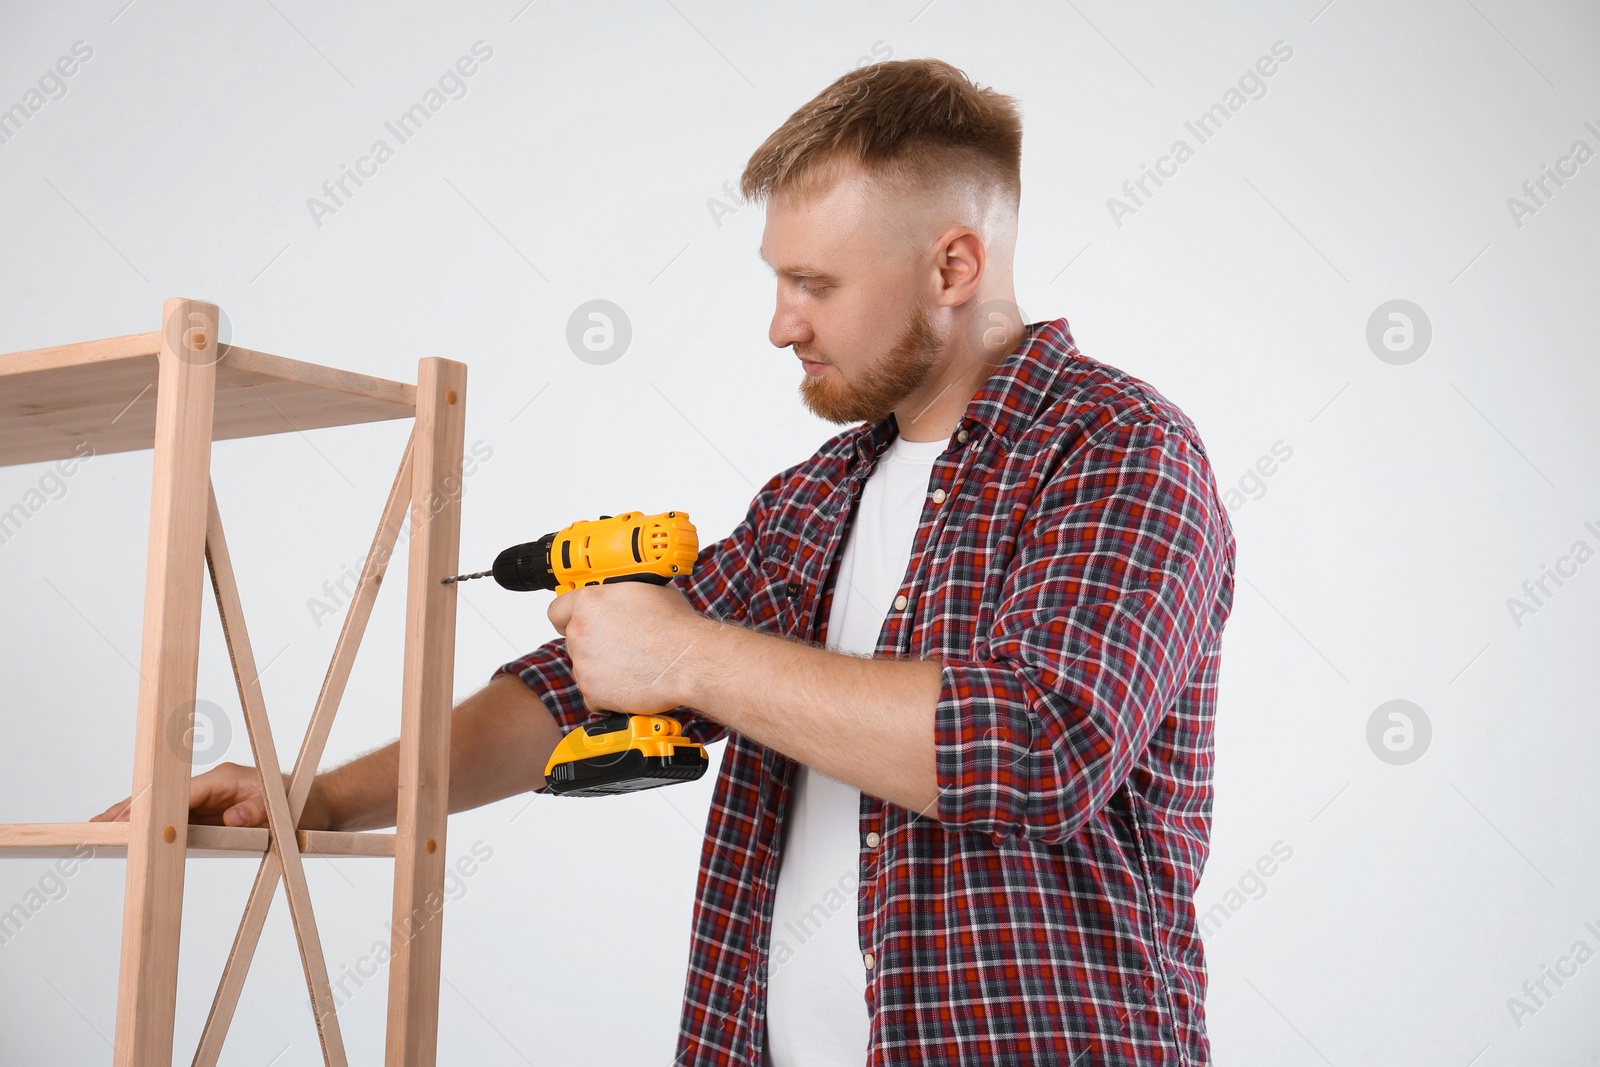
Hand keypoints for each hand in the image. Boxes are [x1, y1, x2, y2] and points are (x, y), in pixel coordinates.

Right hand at [88, 761, 320, 828]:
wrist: (320, 804)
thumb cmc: (304, 806)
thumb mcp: (285, 813)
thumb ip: (259, 815)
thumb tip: (232, 819)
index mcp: (224, 779)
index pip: (178, 793)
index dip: (151, 808)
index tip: (126, 821)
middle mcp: (213, 786)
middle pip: (164, 797)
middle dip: (130, 811)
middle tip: (95, 827)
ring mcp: (212, 800)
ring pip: (167, 809)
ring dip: (138, 821)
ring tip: (102, 835)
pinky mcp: (215, 813)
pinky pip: (180, 820)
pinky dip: (157, 829)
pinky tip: (136, 841)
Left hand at [547, 581, 708, 714]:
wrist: (689, 661)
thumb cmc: (676, 627)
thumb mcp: (648, 591)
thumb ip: (622, 593)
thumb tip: (622, 596)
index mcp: (590, 602)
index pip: (557, 609)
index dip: (569, 616)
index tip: (577, 622)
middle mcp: (580, 631)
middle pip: (574, 640)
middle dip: (594, 643)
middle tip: (621, 645)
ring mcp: (583, 664)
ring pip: (584, 667)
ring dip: (601, 668)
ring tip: (632, 664)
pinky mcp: (592, 692)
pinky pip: (593, 694)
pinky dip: (608, 693)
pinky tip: (631, 682)